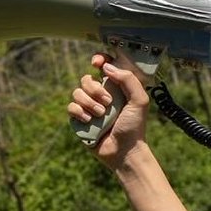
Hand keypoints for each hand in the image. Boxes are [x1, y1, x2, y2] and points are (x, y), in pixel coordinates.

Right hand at [67, 52, 150, 167]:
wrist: (125, 151)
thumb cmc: (135, 127)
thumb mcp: (139, 100)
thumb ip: (128, 79)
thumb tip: (107, 66)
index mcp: (115, 88)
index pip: (104, 66)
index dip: (98, 60)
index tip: (96, 63)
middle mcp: (101, 95)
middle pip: (86, 78)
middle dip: (94, 88)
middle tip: (108, 102)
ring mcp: (89, 107)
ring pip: (77, 92)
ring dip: (89, 102)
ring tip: (101, 115)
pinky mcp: (80, 119)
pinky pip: (71, 107)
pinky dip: (80, 112)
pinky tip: (90, 121)